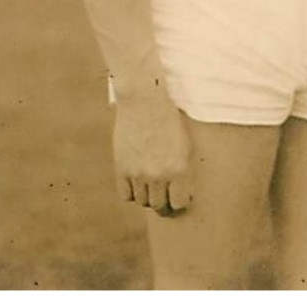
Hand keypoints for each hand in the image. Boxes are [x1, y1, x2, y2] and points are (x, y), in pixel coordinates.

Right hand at [113, 95, 192, 214]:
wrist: (144, 100)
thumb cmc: (168, 120)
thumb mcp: (184, 144)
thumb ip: (182, 170)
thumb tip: (180, 195)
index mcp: (179, 169)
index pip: (179, 203)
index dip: (179, 201)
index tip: (178, 195)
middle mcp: (159, 174)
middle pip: (159, 206)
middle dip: (163, 202)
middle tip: (164, 194)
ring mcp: (139, 173)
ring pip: (143, 201)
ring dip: (147, 196)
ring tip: (151, 184)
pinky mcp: (122, 168)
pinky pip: (126, 195)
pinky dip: (132, 192)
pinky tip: (136, 181)